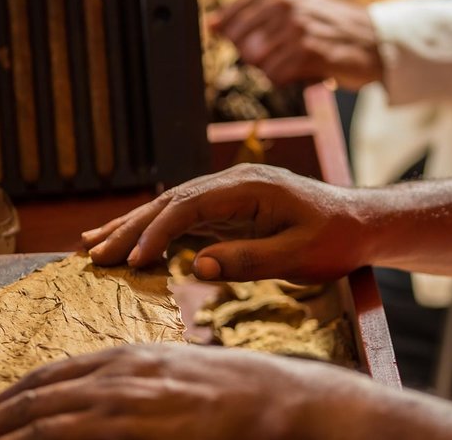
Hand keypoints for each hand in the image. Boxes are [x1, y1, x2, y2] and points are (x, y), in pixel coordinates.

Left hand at [0, 343, 361, 439]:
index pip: (57, 372)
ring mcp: (130, 396)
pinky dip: (38, 436)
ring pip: (45, 411)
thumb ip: (139, 388)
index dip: (17, 392)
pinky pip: (73, 430)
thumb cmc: (232, 388)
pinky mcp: (140, 421)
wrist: (276, 396)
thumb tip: (106, 405)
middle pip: (40, 391)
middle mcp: (122, 370)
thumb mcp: (178, 377)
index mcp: (130, 356)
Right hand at [82, 164, 371, 282]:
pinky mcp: (230, 210)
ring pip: (171, 207)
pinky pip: (186, 219)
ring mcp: (229, 196)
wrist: (359, 222)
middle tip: (91, 252)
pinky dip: (157, 231)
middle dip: (130, 227)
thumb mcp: (298, 255)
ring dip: (134, 226)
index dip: (156, 232)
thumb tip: (199, 265)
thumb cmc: (335, 238)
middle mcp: (232, 185)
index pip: (188, 206)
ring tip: (94, 242)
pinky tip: (135, 242)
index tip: (131, 260)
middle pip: (170, 202)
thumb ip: (250, 259)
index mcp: (248, 188)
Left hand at [210, 0, 382, 88]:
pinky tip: (299, 72)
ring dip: (271, 69)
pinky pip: (276, 74)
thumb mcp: (297, 9)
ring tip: (292, 63)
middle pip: (242, 42)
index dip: (225, 28)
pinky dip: (284, 79)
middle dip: (252, 55)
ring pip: (258, 61)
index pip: (235, 12)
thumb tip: (213, 25)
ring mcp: (298, 29)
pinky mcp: (309, 52)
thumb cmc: (331, 28)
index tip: (219, 33)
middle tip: (277, 55)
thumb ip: (257, 15)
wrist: (375, 41)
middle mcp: (287, 6)